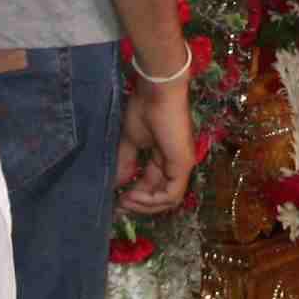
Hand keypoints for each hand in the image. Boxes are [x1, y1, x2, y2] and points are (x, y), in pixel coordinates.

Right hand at [116, 60, 200, 213]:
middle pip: (161, 195)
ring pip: (168, 200)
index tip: (116, 202)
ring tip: (125, 201)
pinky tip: (134, 196)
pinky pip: (171, 195)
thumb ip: (125, 163)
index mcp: (165, 157)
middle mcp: (176, 164)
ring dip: (145, 205)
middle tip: (119, 206)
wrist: (156, 92)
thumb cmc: (144, 109)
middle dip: (139, 204)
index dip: (136, 196)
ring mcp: (182, 165)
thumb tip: (115, 184)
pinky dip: (152, 200)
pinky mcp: (183, 165)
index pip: (153, 185)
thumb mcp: (130, 141)